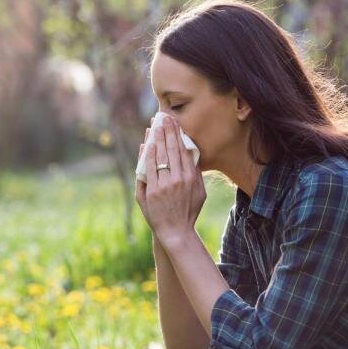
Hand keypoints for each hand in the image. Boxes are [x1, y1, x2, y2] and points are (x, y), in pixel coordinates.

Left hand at [135, 115, 205, 243]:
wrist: (176, 231)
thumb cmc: (189, 212)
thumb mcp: (200, 193)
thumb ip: (196, 174)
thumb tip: (191, 155)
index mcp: (191, 177)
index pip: (184, 150)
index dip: (178, 134)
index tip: (174, 122)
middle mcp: (179, 179)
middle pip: (172, 149)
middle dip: (167, 131)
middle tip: (163, 117)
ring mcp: (165, 184)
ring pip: (160, 156)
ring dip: (156, 138)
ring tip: (154, 125)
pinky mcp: (153, 190)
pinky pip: (149, 168)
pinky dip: (148, 154)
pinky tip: (147, 143)